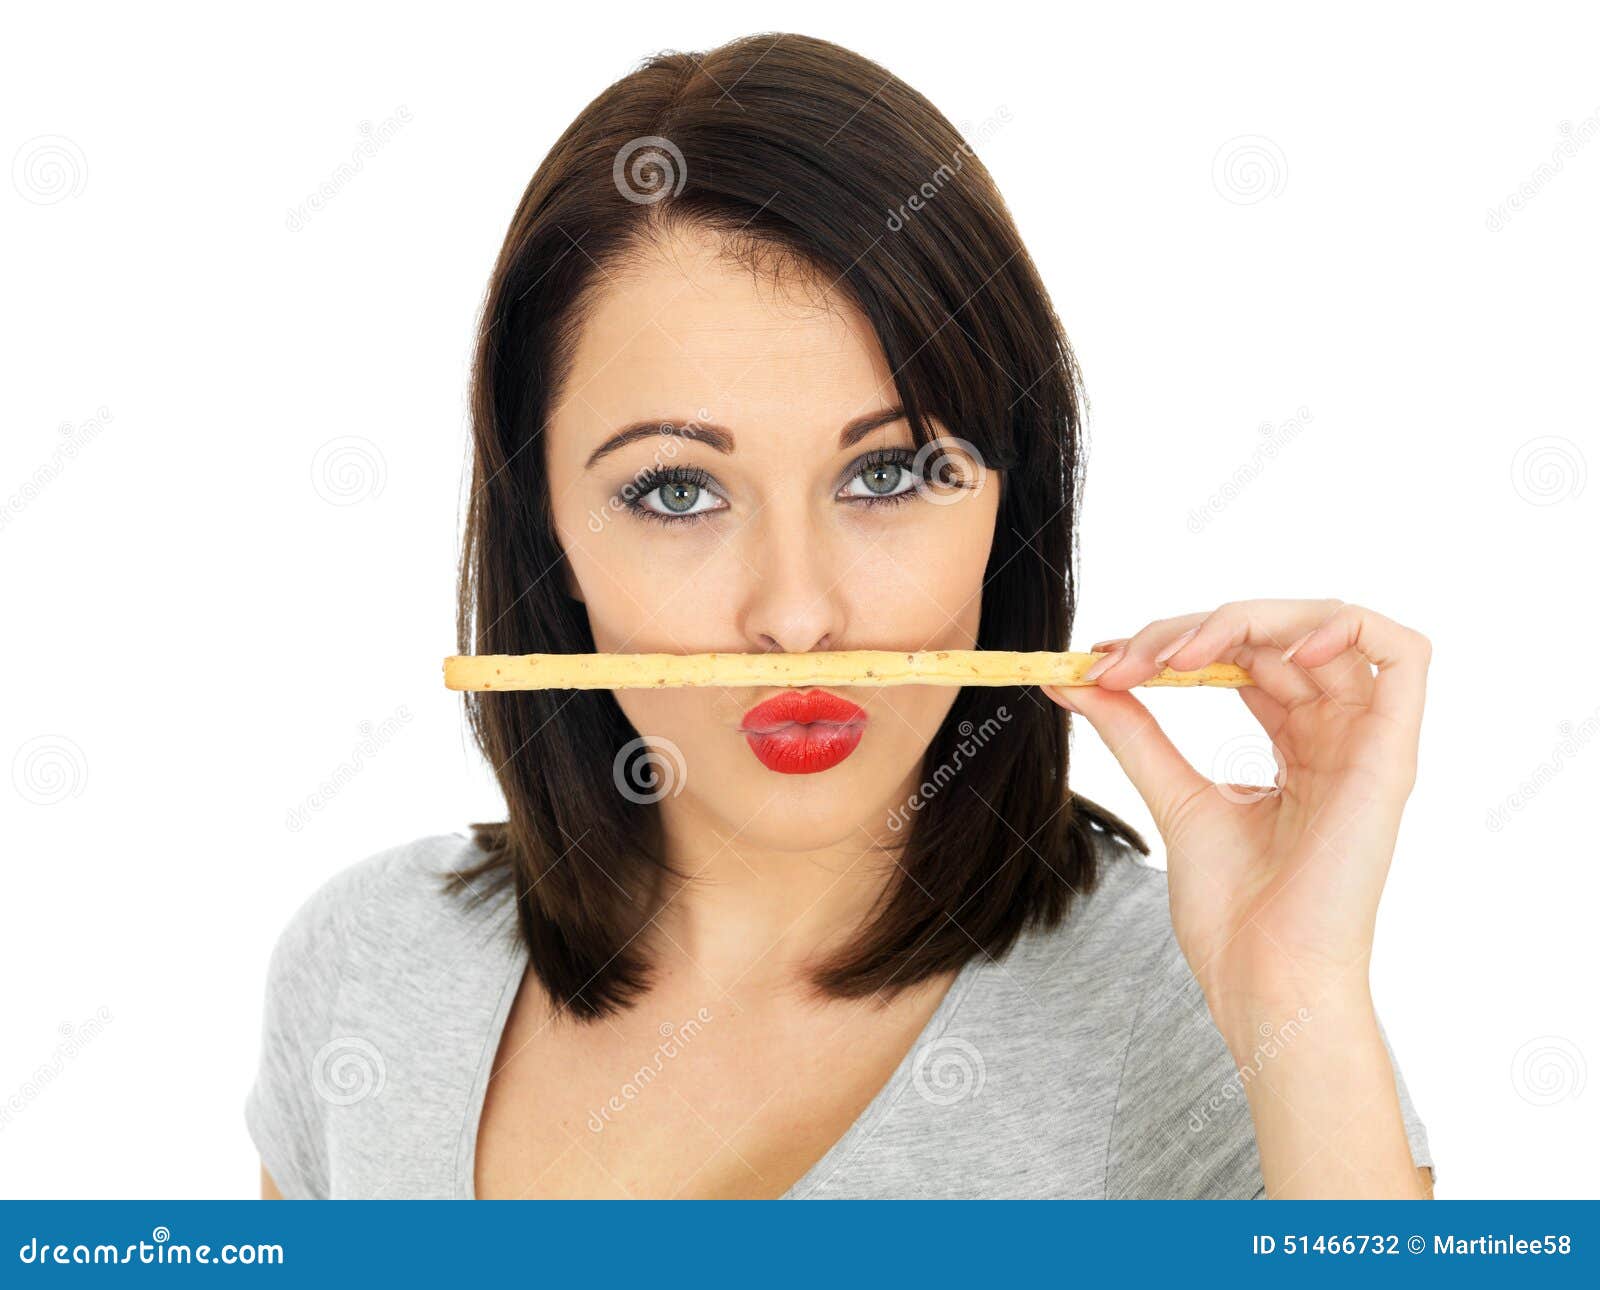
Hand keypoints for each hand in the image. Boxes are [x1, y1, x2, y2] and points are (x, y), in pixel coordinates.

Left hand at [1042, 598, 1431, 1037]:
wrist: (1262, 978)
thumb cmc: (1234, 914)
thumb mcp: (1171, 795)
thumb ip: (1133, 729)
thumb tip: (1076, 675)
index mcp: (1295, 746)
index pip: (1244, 656)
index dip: (1176, 642)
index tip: (1103, 663)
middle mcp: (1336, 736)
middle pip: (1276, 634)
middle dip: (1190, 630)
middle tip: (1122, 661)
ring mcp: (1368, 742)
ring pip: (1326, 625)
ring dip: (1243, 621)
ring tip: (1178, 657)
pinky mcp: (1393, 755)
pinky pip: (1403, 653)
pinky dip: (1342, 626)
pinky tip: (1281, 649)